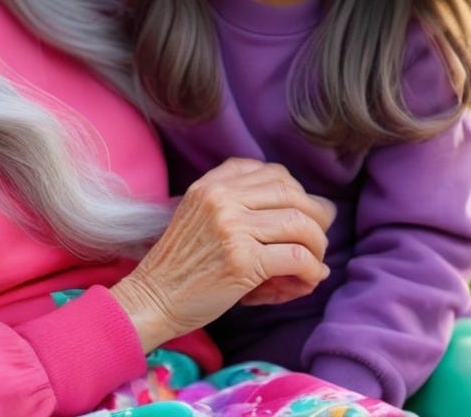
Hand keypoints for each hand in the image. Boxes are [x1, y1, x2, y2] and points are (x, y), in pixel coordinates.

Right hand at [109, 158, 334, 352]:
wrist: (153, 297)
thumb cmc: (182, 263)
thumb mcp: (199, 215)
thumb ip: (238, 204)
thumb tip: (310, 209)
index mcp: (211, 185)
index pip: (272, 172)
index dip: (296, 192)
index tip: (299, 214)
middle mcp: (221, 199)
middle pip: (292, 194)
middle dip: (316, 217)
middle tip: (317, 241)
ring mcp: (232, 228)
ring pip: (300, 223)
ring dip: (317, 246)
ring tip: (313, 263)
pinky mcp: (242, 261)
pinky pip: (296, 257)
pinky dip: (311, 270)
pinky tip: (306, 280)